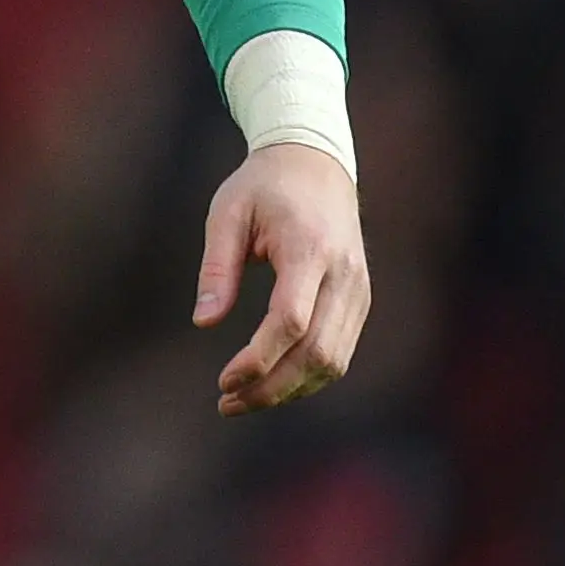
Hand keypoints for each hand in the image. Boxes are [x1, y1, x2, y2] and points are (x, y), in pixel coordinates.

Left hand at [194, 142, 370, 414]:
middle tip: (227, 403)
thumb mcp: (226, 213)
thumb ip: (216, 268)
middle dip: (272, 387)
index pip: (291, 320)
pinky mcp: (360, 299)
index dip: (259, 359)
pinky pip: (341, 351)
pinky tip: (273, 381)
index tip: (224, 379)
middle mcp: (343, 274)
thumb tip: (204, 321)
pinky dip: (309, 375)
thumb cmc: (263, 186)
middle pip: (317, 352)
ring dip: (291, 389)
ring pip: (334, 360)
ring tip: (243, 399)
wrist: (315, 163)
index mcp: (309, 249)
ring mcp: (358, 289)